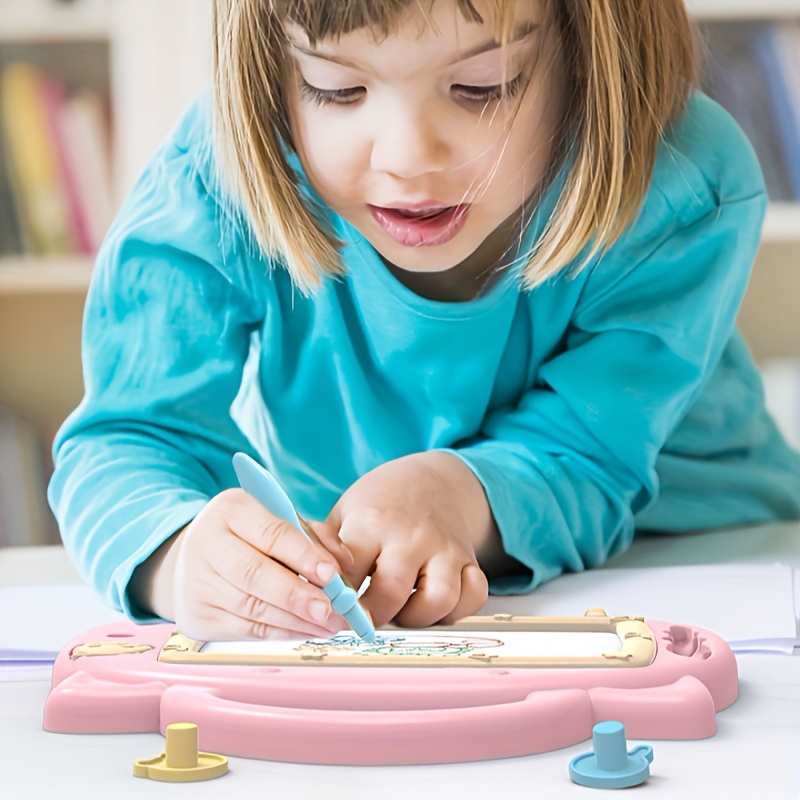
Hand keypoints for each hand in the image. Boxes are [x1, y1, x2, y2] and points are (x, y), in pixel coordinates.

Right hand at [130, 488, 351, 641]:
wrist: (197, 560)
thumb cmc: (252, 537)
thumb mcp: (282, 520)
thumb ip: (316, 536)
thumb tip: (344, 564)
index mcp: (230, 509)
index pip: (271, 533)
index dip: (303, 555)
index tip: (332, 574)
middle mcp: (205, 543)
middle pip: (255, 574)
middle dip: (298, 596)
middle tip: (331, 610)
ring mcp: (195, 583)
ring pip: (252, 607)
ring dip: (296, 620)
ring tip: (329, 624)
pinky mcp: (196, 617)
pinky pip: (247, 629)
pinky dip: (282, 633)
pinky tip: (306, 630)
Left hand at [312, 452, 491, 628]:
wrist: (432, 479)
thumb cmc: (379, 503)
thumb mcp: (345, 512)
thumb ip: (323, 547)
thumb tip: (298, 581)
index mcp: (372, 522)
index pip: (348, 573)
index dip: (333, 601)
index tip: (326, 614)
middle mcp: (412, 536)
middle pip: (391, 595)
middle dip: (371, 618)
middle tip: (361, 620)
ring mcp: (445, 548)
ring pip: (438, 602)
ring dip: (415, 618)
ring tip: (399, 610)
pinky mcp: (469, 560)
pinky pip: (473, 598)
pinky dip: (457, 610)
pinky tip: (433, 604)